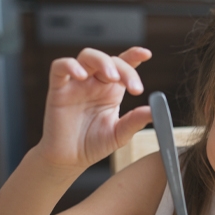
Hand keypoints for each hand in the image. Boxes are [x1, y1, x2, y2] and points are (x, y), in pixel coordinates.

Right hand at [37, 47, 152, 169]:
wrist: (69, 160)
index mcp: (112, 90)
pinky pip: (59, 67)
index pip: (123, 65)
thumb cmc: (93, 145)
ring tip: (112, 77)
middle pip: (109, 60)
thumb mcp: (119, 134)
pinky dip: (70, 66)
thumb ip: (135, 121)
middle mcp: (95, 83)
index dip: (134, 55)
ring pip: (87, 57)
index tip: (146, 54)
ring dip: (101, 61)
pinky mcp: (58, 89)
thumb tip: (156, 111)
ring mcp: (76, 84)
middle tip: (134, 88)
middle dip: (124, 69)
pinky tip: (81, 75)